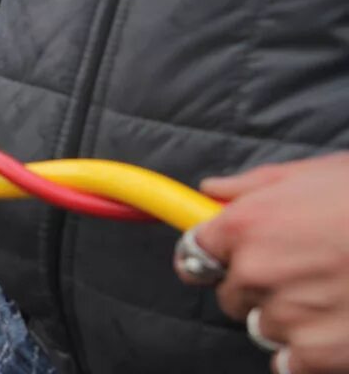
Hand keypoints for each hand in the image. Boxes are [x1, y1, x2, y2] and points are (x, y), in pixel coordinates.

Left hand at [190, 152, 348, 372]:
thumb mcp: (315, 174)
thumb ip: (256, 186)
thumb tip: (213, 192)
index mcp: (246, 225)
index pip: (195, 253)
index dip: (213, 257)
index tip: (226, 262)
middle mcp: (256, 271)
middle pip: (231, 295)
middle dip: (260, 287)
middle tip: (308, 272)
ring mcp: (286, 315)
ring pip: (263, 328)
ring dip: (290, 319)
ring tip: (336, 296)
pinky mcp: (317, 353)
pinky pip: (288, 363)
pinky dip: (308, 354)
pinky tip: (339, 329)